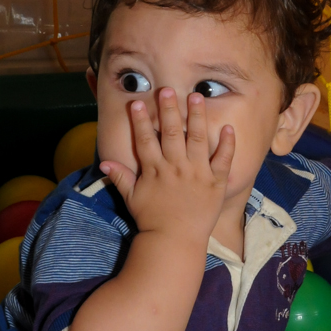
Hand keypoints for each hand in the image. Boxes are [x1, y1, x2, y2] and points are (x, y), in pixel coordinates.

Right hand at [98, 89, 234, 239]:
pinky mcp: (216, 182)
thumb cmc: (152, 220)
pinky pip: (223, 159)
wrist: (175, 241)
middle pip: (173, 132)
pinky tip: (228, 127)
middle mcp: (176, 167)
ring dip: (197, 116)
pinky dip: (227, 144)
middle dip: (169, 109)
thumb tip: (103, 163)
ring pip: (198, 138)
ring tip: (197, 97)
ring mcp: (197, 173)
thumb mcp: (132, 199)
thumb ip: (120, 178)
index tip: (138, 102)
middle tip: (168, 90)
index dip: (141, 120)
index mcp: (155, 170)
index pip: (146, 139)